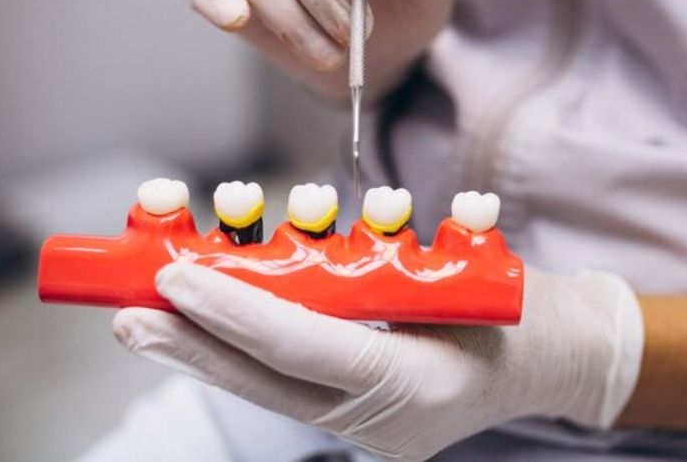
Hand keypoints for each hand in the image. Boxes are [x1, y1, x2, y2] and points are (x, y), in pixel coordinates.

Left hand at [113, 263, 643, 460]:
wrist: (559, 357)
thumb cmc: (520, 309)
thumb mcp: (464, 275)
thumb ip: (386, 277)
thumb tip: (294, 259)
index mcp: (420, 386)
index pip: (310, 348)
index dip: (237, 312)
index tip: (177, 279)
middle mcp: (387, 419)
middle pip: (270, 382)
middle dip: (194, 347)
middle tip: (128, 315)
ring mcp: (374, 428)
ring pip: (272, 388)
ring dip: (209, 351)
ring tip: (150, 321)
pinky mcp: (365, 418)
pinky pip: (293, 385)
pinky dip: (247, 355)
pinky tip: (206, 333)